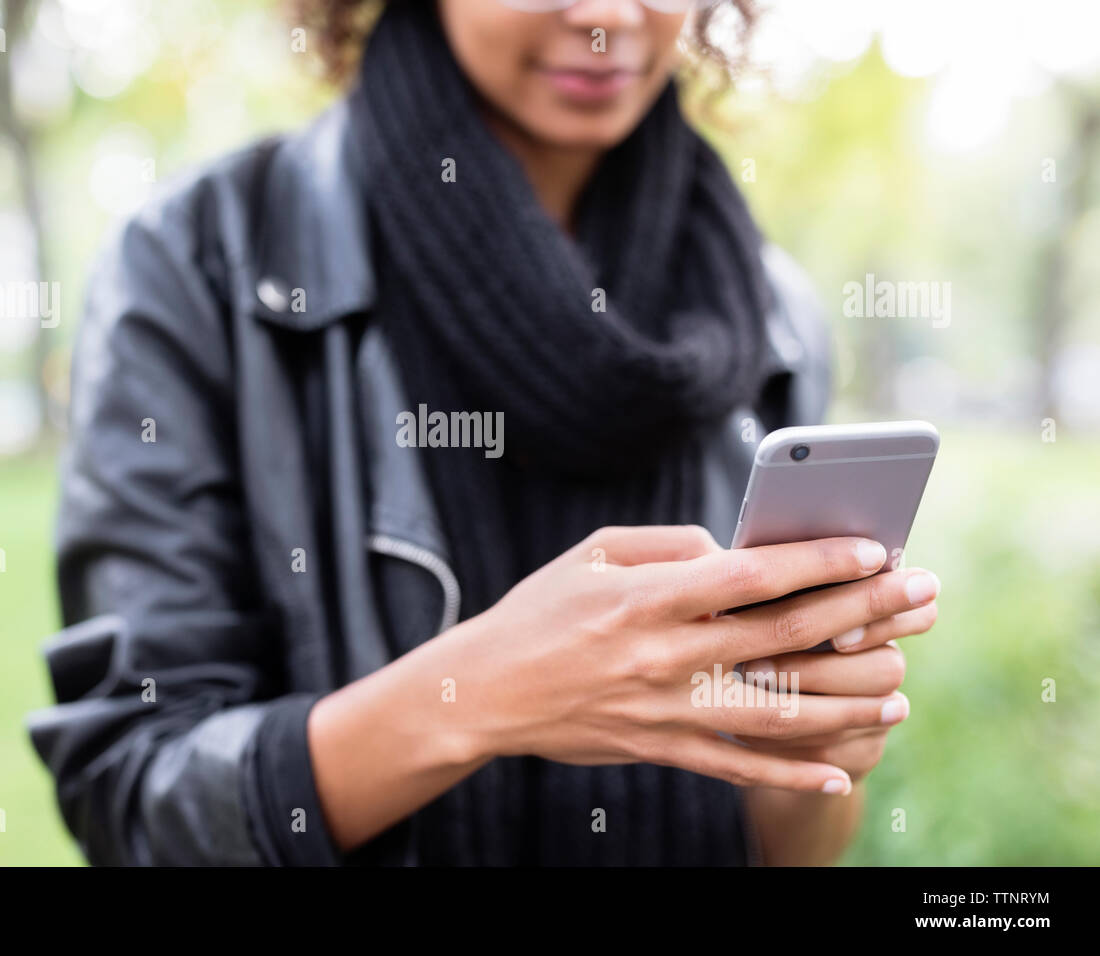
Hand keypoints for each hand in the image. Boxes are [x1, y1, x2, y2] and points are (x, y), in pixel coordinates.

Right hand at [442, 525, 941, 793]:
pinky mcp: (660, 748)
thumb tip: (728, 548)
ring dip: (846, 704)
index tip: (872, 550)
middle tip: (921, 599)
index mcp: (649, 596)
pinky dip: (790, 773)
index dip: (818, 562)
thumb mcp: (592, 554)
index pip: (751, 575)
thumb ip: (665, 544)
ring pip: (776, 710)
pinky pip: (737, 765)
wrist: (486, 691)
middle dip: (861, 613)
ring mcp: (666, 707)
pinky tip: (837, 773)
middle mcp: (665, 653)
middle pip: (783, 636)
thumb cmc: (539, 612)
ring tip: (899, 696)